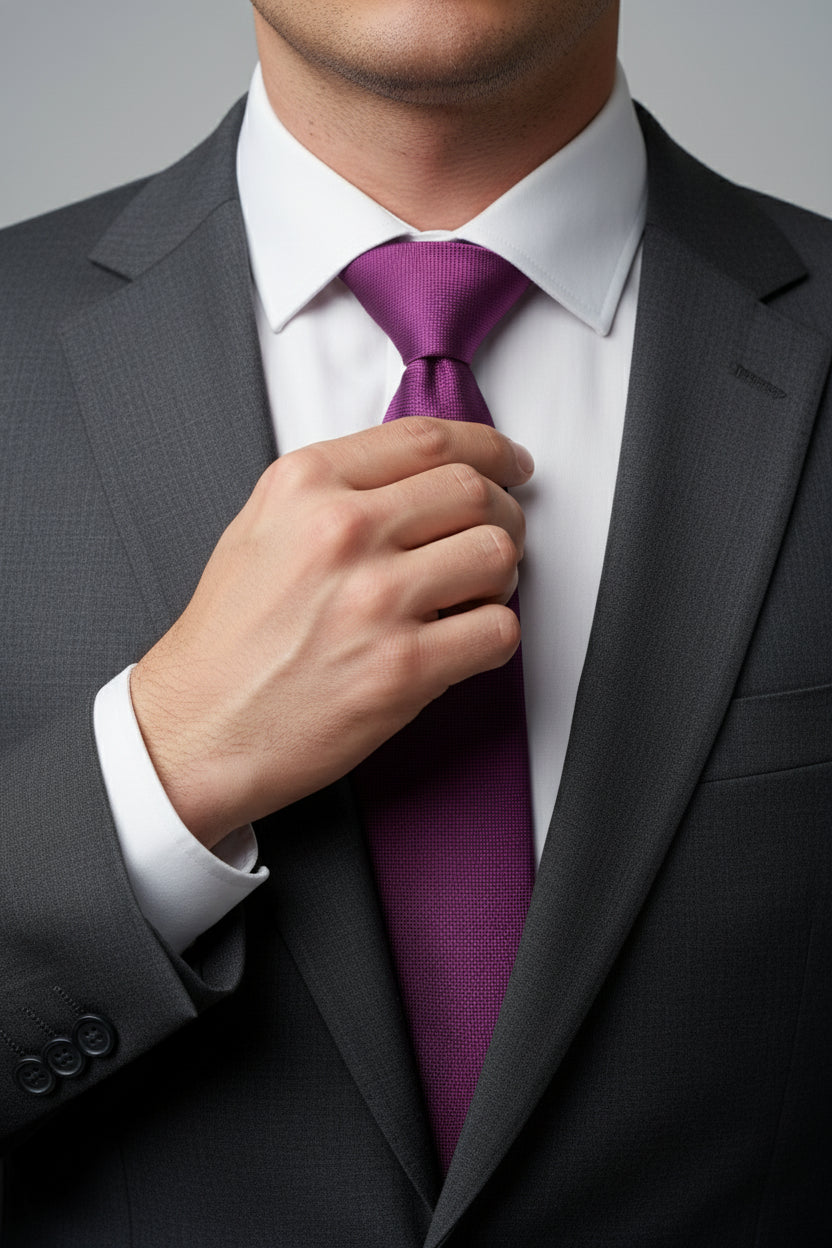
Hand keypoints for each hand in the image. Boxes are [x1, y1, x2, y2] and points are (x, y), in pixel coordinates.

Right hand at [130, 417, 532, 847]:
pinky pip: (497, 629)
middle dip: (504, 511)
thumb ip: (336, 488)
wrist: (197, 728)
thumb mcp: (260, 527)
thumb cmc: (228, 639)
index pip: (428, 438)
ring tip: (475, 592)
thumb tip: (421, 477)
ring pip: (497, 554)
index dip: (488, 448)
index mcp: (306, 484)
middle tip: (500, 533)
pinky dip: (494, 633)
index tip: (508, 463)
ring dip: (501, 574)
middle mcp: (343, 530)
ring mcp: (376, 599)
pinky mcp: (403, 668)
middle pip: (473, 491)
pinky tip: (464, 640)